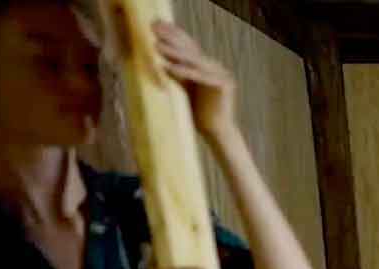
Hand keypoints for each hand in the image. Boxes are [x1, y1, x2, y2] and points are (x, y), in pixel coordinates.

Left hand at [154, 21, 237, 140]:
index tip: (156, 26)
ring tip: (156, 46)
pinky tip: (168, 66)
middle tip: (154, 29)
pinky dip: (184, 71)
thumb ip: (179, 75)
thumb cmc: (200, 114)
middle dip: (171, 39)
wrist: (216, 132)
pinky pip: (200, 76)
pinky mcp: (224, 85)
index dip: (173, 35)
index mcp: (208, 67)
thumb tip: (164, 63)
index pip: (190, 47)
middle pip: (192, 51)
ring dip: (174, 53)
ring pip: (194, 61)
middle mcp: (217, 68)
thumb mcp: (186, 89)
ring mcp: (222, 75)